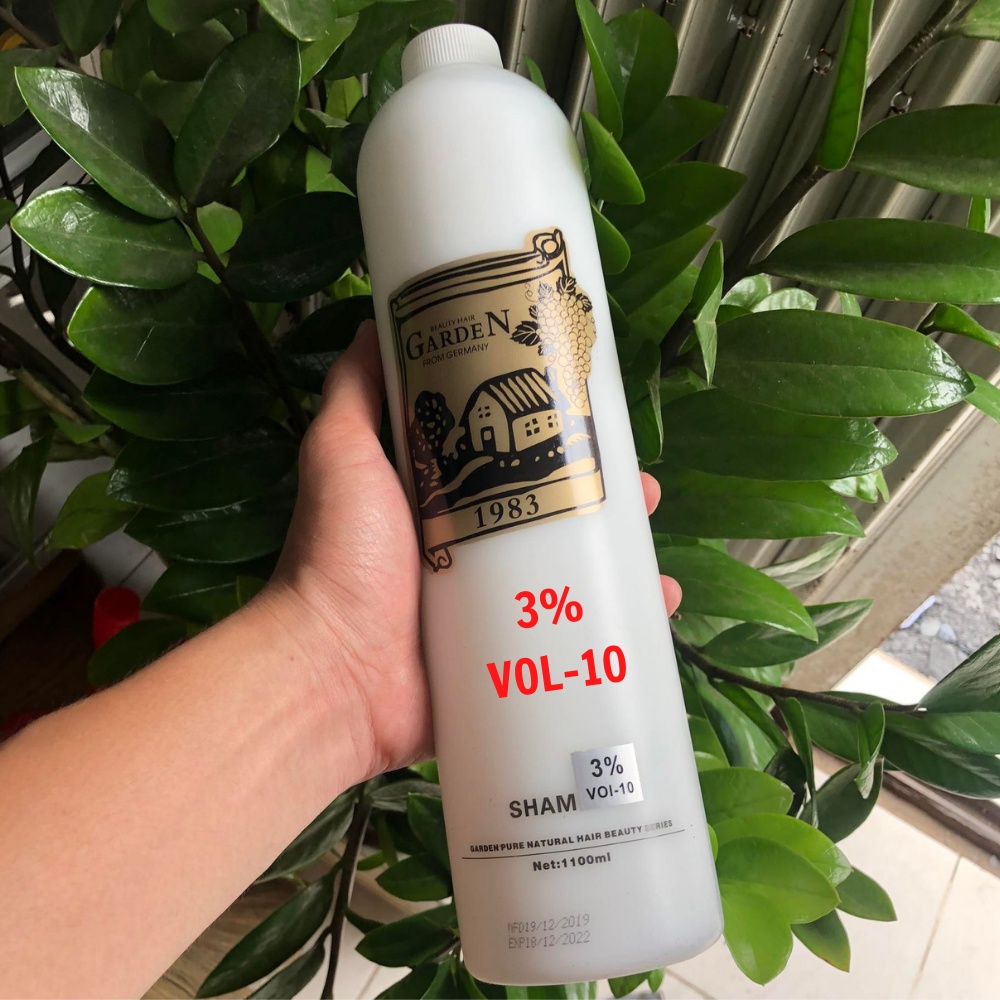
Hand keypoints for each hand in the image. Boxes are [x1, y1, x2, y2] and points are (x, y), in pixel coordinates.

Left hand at [267, 321, 681, 780]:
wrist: (334, 669)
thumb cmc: (341, 552)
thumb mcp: (341, 452)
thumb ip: (356, 391)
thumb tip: (374, 322)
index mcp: (441, 501)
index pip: (512, 457)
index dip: (555, 437)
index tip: (597, 418)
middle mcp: (471, 550)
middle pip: (553, 516)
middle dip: (602, 502)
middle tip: (643, 492)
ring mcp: (493, 609)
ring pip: (572, 578)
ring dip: (621, 564)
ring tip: (655, 555)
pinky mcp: (509, 659)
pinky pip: (575, 640)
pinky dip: (619, 628)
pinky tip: (656, 611)